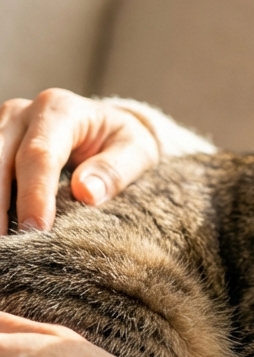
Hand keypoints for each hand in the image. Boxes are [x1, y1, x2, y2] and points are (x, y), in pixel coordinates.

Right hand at [0, 89, 158, 235]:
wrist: (106, 126)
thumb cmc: (121, 141)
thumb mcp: (137, 151)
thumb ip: (115, 170)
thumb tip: (85, 192)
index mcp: (59, 110)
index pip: (40, 155)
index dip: (34, 195)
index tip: (36, 230)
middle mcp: (23, 113)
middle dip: (0, 205)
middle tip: (10, 246)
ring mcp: (2, 126)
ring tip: (5, 243)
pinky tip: (2, 225)